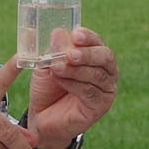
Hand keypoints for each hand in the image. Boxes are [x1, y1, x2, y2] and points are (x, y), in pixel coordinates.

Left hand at [22, 27, 117, 148]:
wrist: (42, 116)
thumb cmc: (48, 87)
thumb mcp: (46, 64)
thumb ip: (53, 49)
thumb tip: (58, 31)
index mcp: (95, 56)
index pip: (97, 42)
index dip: (88, 37)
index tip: (75, 34)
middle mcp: (106, 71)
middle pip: (105, 56)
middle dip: (87, 53)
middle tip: (70, 54)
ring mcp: (106, 89)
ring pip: (97, 74)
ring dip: (76, 70)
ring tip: (57, 68)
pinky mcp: (101, 106)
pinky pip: (91, 92)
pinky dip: (74, 84)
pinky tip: (60, 80)